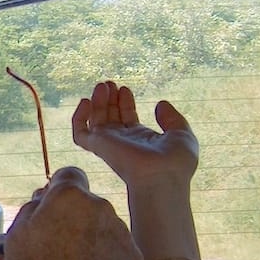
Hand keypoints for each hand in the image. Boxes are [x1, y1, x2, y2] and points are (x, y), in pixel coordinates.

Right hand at [3, 166, 141, 259]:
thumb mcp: (16, 236)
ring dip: (92, 237)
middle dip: (74, 217)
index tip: (51, 206)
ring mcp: (123, 233)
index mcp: (70, 197)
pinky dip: (107, 258)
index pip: (69, 175)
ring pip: (104, 227)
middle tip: (57, 245)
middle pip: (87, 204)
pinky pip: (118, 249)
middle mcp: (102, 207)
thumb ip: (32, 208)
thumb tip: (46, 197)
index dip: (58, 189)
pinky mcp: (136, 259)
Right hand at [72, 81, 197, 186]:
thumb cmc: (176, 162)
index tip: (125, 88)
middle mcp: (122, 141)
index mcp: (140, 139)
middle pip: (109, 116)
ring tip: (102, 85)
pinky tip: (86, 101)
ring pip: (94, 121)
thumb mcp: (181, 133)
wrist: (163, 177)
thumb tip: (160, 103)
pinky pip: (79, 133)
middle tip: (109, 82)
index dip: (124, 102)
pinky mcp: (98, 146)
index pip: (126, 117)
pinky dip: (78, 117)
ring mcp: (109, 144)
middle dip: (108, 99)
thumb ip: (172, 118)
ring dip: (96, 102)